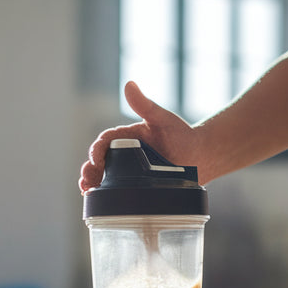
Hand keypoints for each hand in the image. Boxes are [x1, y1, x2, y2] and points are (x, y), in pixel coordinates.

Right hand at [79, 81, 205, 193]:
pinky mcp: (137, 187)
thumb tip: (129, 84)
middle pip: (99, 162)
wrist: (201, 157)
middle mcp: (124, 154)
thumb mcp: (162, 118)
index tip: (96, 159)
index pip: (105, 142)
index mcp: (126, 137)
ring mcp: (130, 172)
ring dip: (92, 184)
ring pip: (104, 178)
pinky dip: (106, 197)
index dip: (97, 150)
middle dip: (89, 170)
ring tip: (87, 191)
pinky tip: (99, 203)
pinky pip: (118, 192)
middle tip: (86, 179)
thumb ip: (145, 104)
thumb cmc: (182, 135)